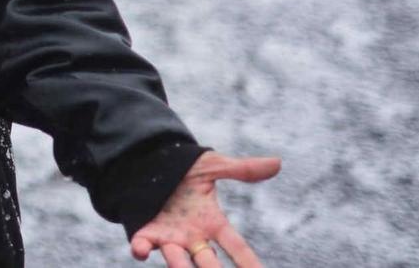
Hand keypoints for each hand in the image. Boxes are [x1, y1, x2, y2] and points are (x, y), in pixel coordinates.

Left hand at [129, 150, 280, 267]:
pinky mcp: (146, 232)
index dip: (248, 263)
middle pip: (209, 262)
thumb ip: (242, 169)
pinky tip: (141, 250)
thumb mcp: (212, 166)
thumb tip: (277, 162)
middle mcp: (194, 236)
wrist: (149, 163)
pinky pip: (142, 245)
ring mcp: (170, 237)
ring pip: (177, 260)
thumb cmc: (185, 168)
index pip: (236, 247)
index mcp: (213, 222)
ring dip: (180, 267)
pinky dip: (140, 249)